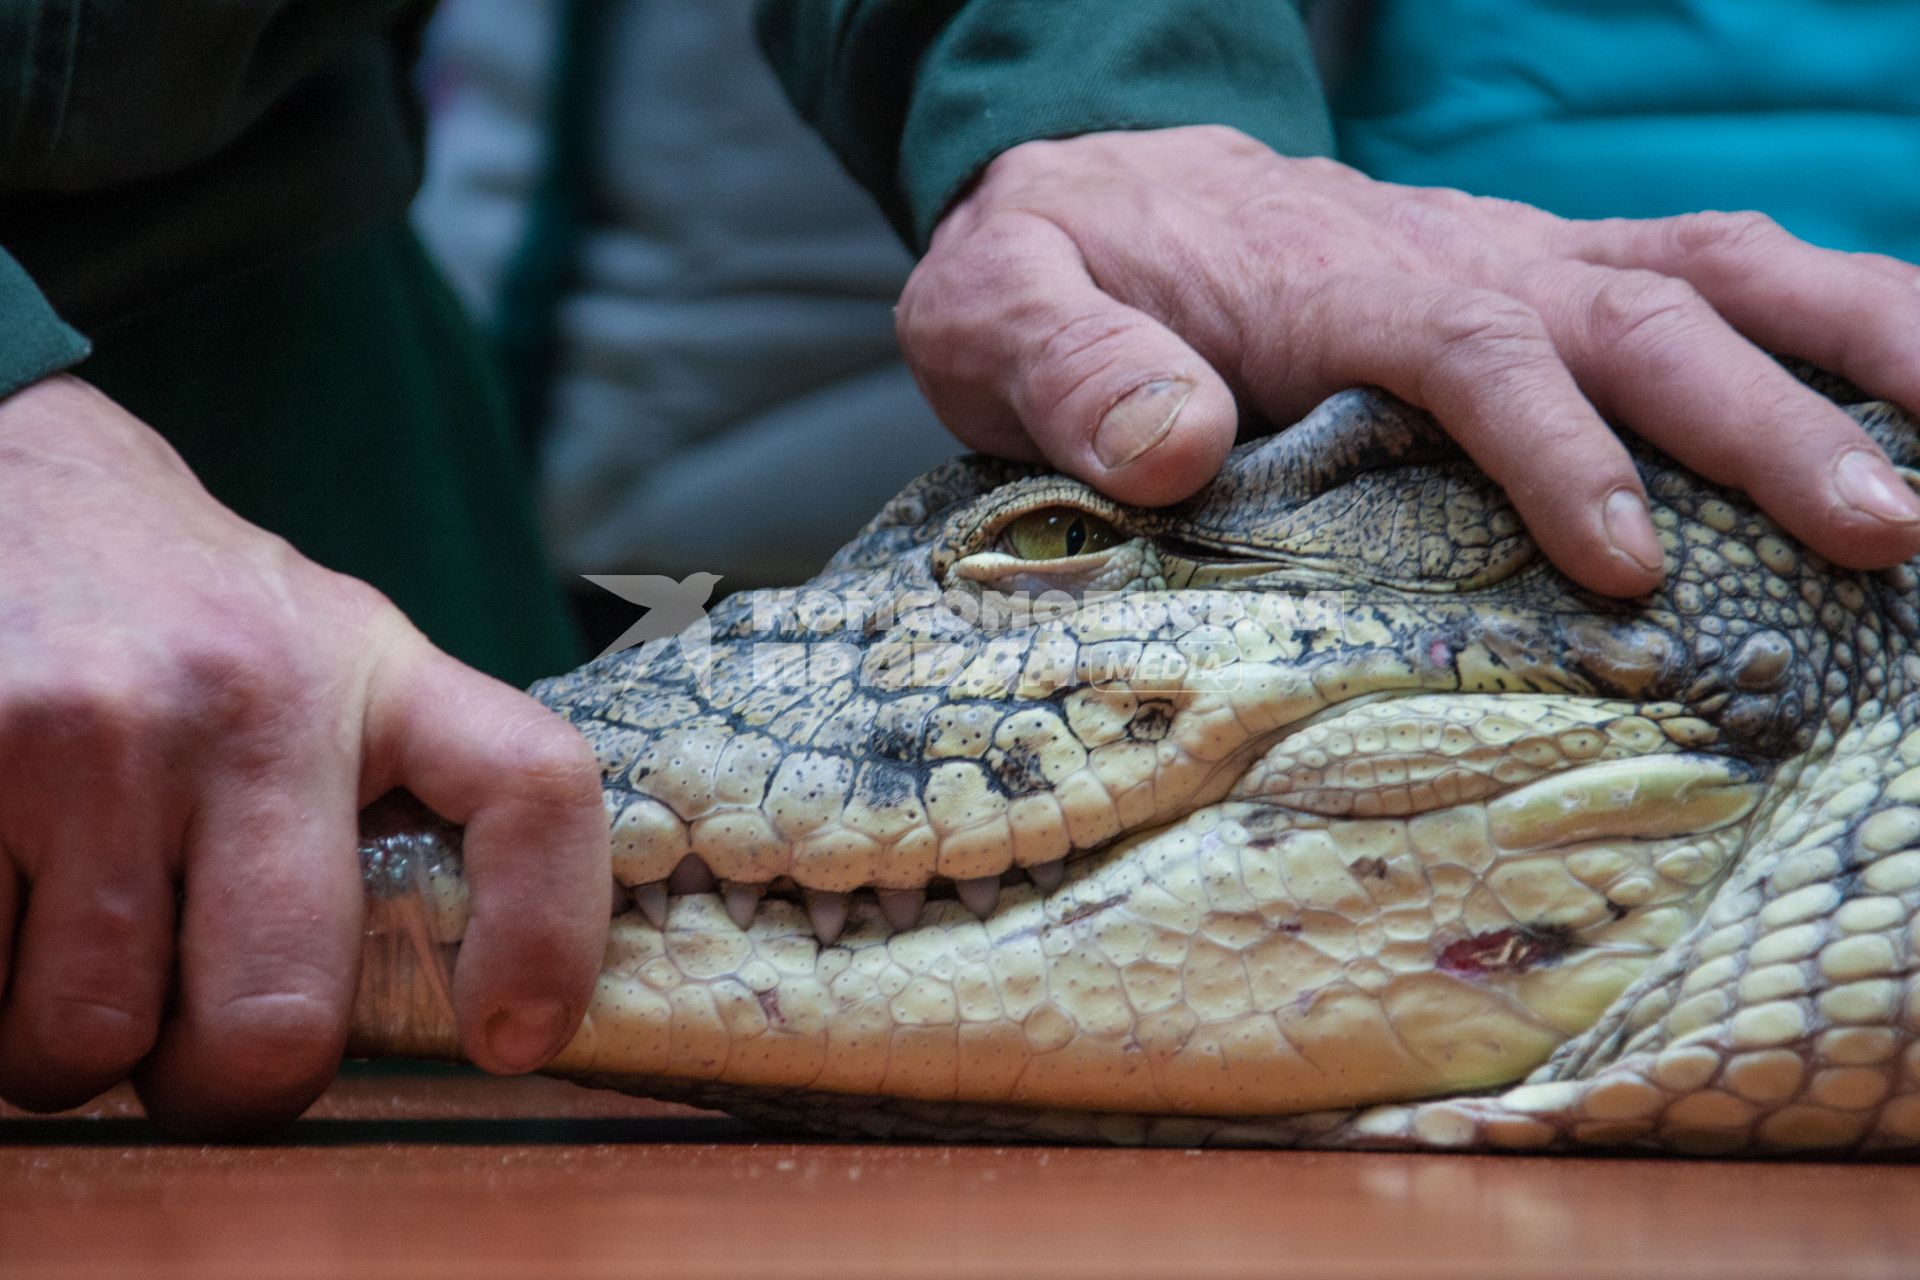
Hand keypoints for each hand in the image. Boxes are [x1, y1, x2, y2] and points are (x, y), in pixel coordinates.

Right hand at [0, 377, 608, 1132]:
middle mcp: (244, 699)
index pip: (532, 787)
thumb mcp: (322, 655)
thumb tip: (456, 997)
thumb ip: (389, 788)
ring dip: (65, 1043)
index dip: (549, 936)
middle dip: (226, 1086)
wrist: (4, 481)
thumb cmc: (176, 615)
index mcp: (371, 671)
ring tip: (66, 944)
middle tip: (191, 1051)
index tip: (509, 1036)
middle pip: (277, 1019)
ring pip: (85, 1039)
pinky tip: (3, 905)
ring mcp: (87, 737)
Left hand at [903, 125, 1919, 594]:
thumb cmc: (1057, 275)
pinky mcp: (1544, 282)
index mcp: (1338, 281)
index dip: (1558, 451)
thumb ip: (1070, 369)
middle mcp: (1460, 259)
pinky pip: (1705, 278)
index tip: (1625, 567)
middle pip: (1639, 316)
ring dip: (1856, 347)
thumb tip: (1175, 444)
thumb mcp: (999, 315)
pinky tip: (1912, 389)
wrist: (1101, 191)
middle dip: (1768, 420)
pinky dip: (1825, 323)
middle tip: (1887, 532)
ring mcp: (1519, 263)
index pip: (1475, 353)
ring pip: (1715, 272)